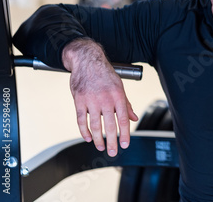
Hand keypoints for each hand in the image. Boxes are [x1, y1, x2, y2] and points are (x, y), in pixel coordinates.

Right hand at [62, 38, 137, 155]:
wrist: (88, 60)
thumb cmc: (105, 74)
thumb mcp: (120, 86)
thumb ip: (126, 104)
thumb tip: (134, 118)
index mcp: (118, 96)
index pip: (123, 119)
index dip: (124, 133)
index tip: (125, 145)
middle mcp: (106, 99)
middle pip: (110, 125)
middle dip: (112, 141)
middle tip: (112, 152)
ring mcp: (91, 100)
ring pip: (95, 124)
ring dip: (98, 138)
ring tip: (101, 147)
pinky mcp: (79, 100)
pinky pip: (81, 119)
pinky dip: (84, 131)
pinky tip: (88, 138)